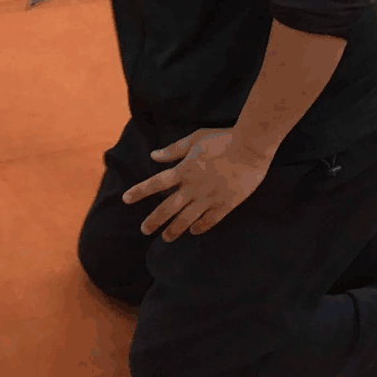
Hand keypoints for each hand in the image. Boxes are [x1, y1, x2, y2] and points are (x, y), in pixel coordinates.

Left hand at [122, 128, 270, 241]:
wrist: (251, 147)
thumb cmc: (223, 138)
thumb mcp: (195, 139)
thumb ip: (174, 150)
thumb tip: (154, 156)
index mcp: (184, 170)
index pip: (156, 183)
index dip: (139, 191)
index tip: (126, 199)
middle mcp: (193, 187)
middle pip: (168, 208)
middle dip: (154, 220)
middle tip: (144, 230)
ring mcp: (209, 198)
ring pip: (186, 219)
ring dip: (174, 230)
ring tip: (166, 238)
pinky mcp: (225, 204)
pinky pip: (209, 220)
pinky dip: (200, 227)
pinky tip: (194, 232)